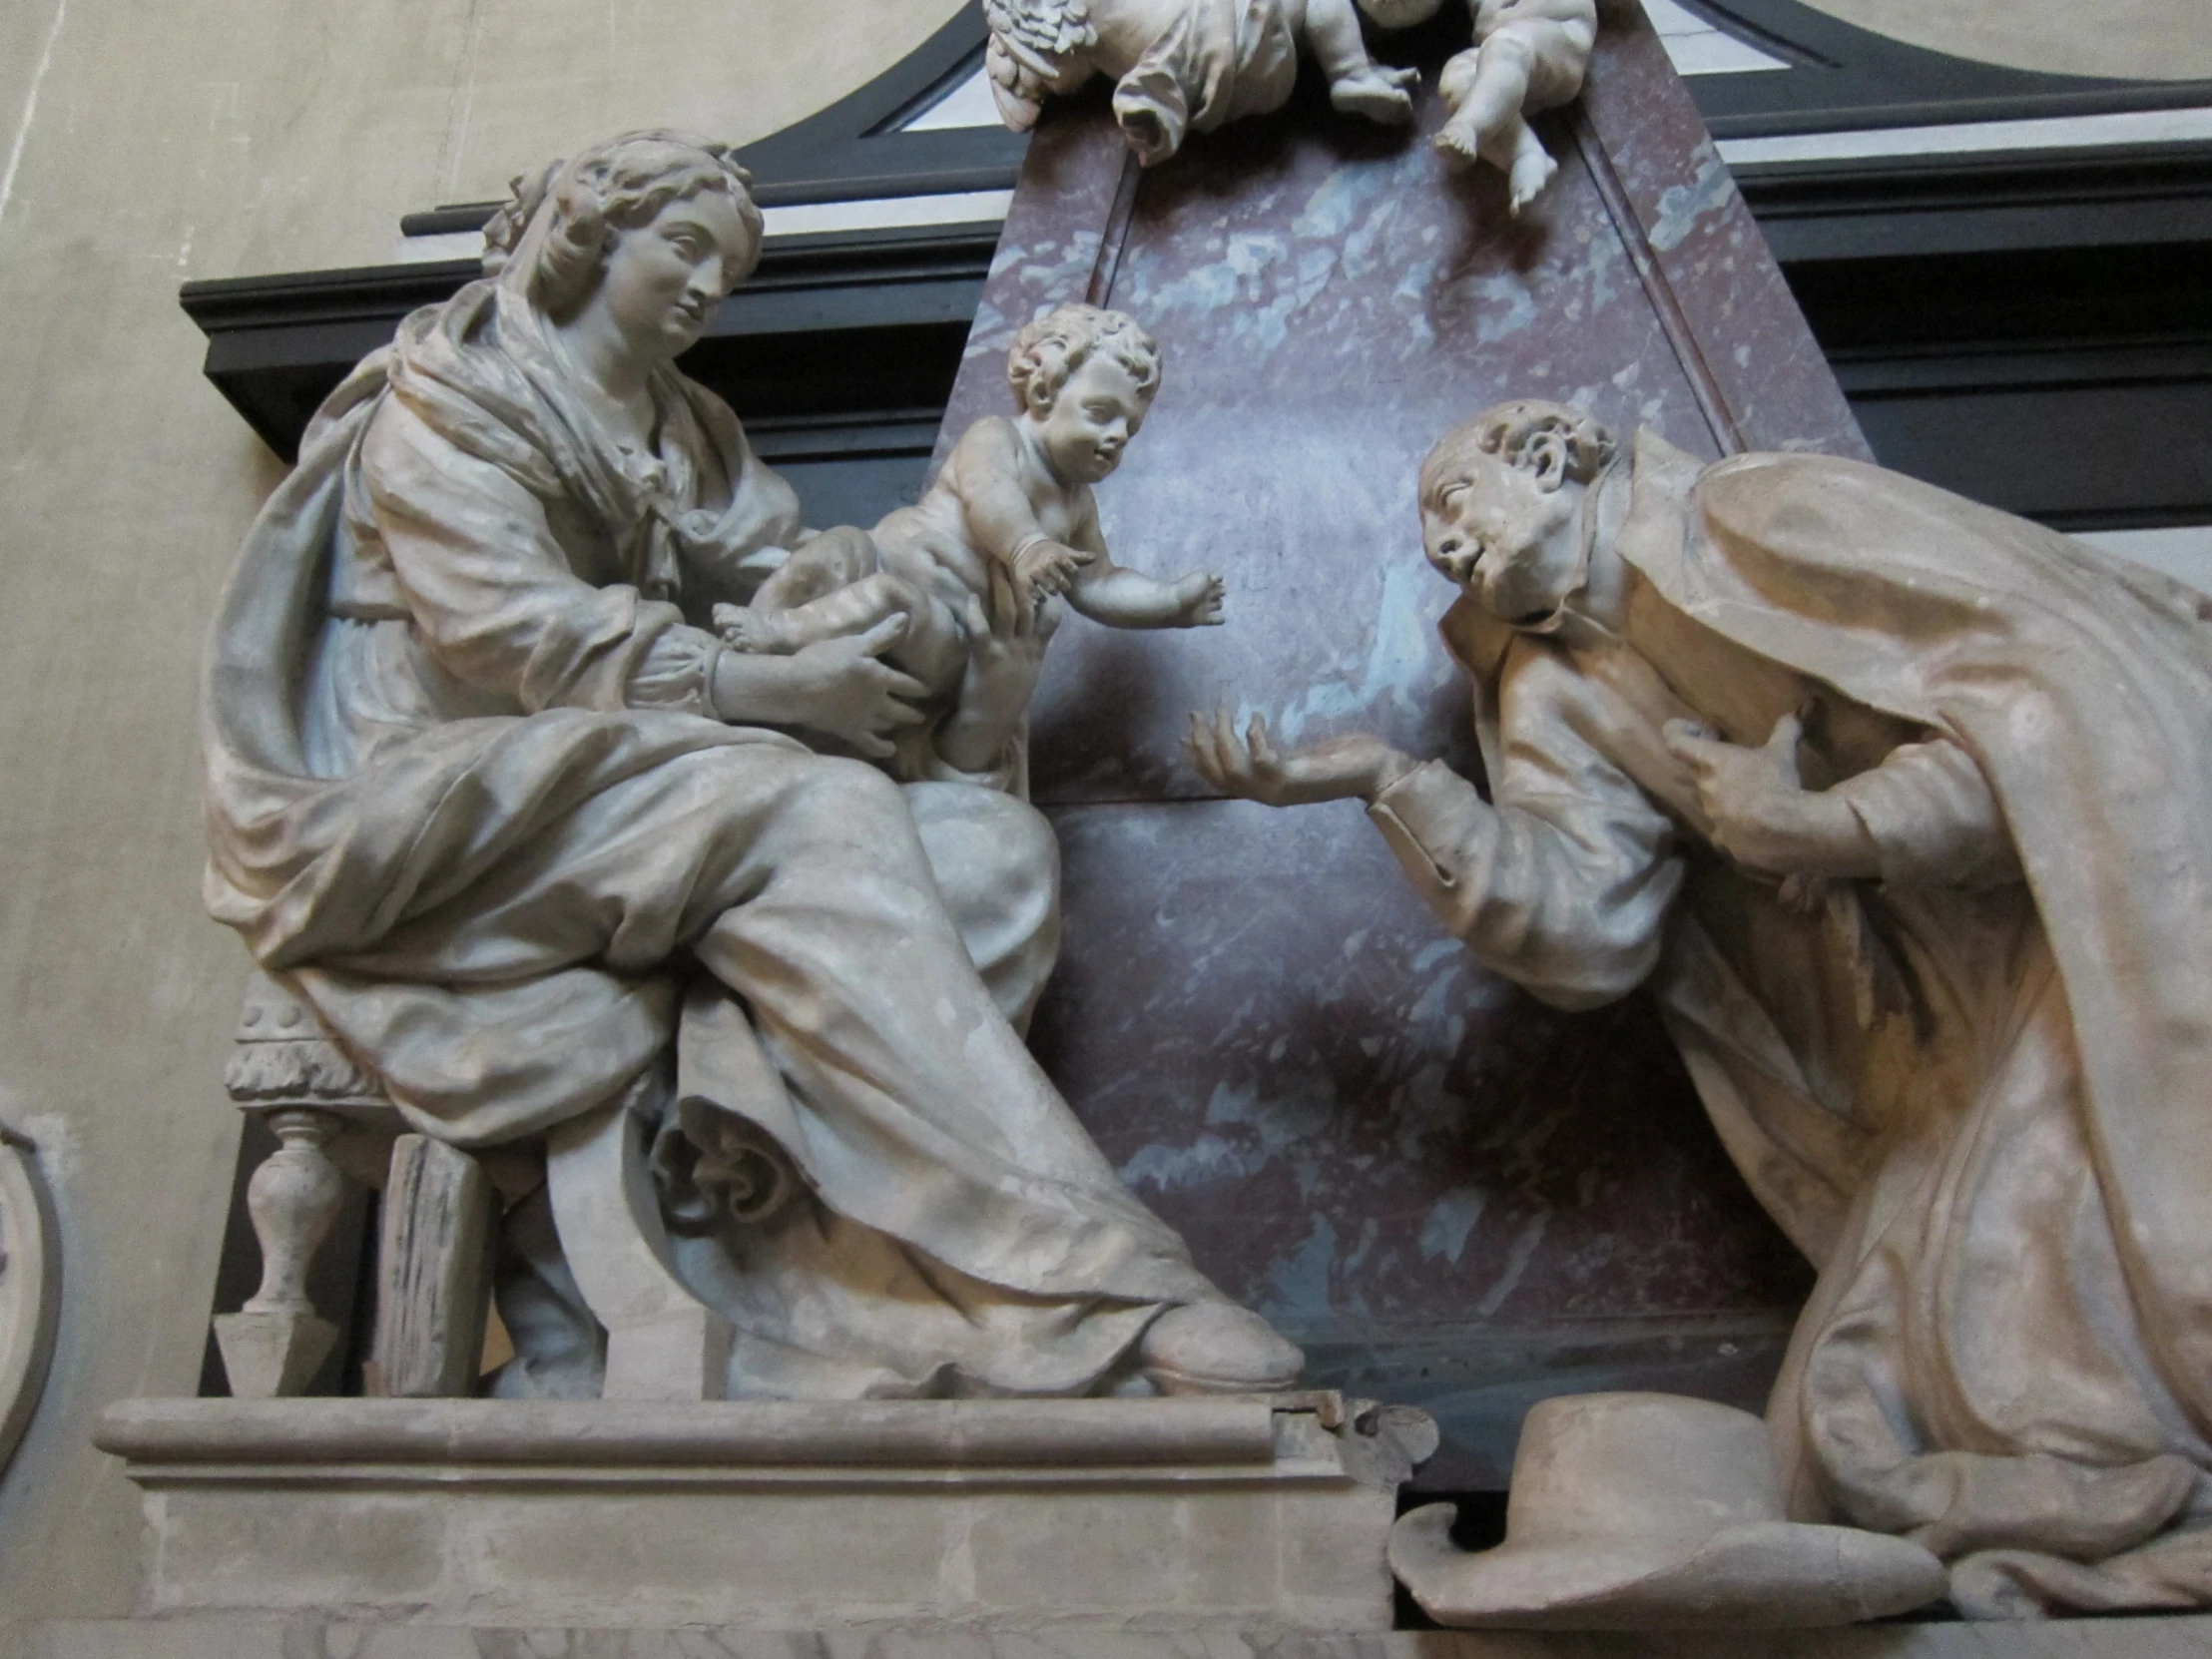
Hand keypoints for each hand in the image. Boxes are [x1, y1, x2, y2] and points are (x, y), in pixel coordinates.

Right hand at [719, 614, 926, 758]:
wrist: (799, 688)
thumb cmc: (826, 660)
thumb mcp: (856, 643)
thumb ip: (882, 635)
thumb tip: (906, 618)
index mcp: (880, 678)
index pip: (905, 683)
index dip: (918, 687)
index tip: (928, 691)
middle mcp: (878, 701)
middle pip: (900, 709)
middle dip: (912, 712)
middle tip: (922, 717)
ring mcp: (864, 719)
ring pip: (887, 724)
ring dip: (897, 725)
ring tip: (903, 726)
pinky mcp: (849, 732)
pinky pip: (870, 744)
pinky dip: (882, 748)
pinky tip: (890, 750)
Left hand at [934, 581, 1058, 774]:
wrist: (989, 725)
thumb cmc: (1004, 698)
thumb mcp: (1026, 673)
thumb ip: (1029, 650)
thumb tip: (1028, 631)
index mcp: (1036, 651)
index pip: (1051, 616)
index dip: (1048, 594)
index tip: (1043, 572)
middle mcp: (1025, 648)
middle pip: (1029, 606)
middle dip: (1023, 579)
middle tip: (1014, 555)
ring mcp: (1007, 652)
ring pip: (1008, 612)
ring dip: (1001, 585)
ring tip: (994, 563)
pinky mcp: (986, 659)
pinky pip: (982, 630)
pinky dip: (976, 613)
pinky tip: (971, 599)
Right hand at [1013, 538, 1091, 602]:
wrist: (1025, 547)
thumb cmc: (1049, 551)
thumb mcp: (1064, 551)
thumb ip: (1080, 557)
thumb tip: (1096, 557)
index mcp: (1057, 557)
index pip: (1072, 568)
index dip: (1074, 572)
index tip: (1073, 573)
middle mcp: (1046, 565)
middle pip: (1061, 581)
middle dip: (1064, 585)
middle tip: (1063, 586)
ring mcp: (1035, 573)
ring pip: (1050, 588)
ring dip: (1053, 591)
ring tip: (1053, 591)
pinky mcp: (1025, 580)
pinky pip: (1034, 593)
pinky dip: (1038, 597)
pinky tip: (1041, 598)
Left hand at [1170, 572, 1225, 627]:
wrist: (1174, 604)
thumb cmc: (1189, 588)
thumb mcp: (1203, 577)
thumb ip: (1212, 578)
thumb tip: (1220, 578)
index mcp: (1204, 584)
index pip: (1216, 580)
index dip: (1218, 579)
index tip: (1220, 580)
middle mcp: (1204, 595)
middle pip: (1217, 593)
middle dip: (1220, 592)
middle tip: (1220, 592)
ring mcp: (1203, 608)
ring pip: (1217, 605)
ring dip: (1219, 604)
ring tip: (1219, 604)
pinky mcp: (1202, 619)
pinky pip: (1214, 620)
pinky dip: (1219, 620)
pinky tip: (1222, 619)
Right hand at [1184, 709, 1415, 807]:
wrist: (1376, 772)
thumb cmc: (1342, 760)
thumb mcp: (1298, 757)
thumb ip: (1272, 753)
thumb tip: (1249, 735)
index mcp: (1264, 790)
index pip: (1218, 780)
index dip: (1197, 759)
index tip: (1184, 735)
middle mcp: (1266, 795)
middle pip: (1218, 776)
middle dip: (1202, 745)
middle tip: (1196, 714)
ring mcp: (1279, 789)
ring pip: (1232, 769)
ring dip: (1221, 738)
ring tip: (1222, 710)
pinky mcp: (1293, 777)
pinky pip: (1260, 759)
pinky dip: (1253, 737)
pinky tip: (1255, 717)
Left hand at [1663, 713, 1876, 878]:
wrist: (1781, 830)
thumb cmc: (1775, 783)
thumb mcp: (1783, 753)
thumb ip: (1785, 730)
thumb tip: (1794, 713)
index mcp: (1711, 762)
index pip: (1675, 741)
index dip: (1680, 732)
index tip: (1700, 730)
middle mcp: (1704, 788)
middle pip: (1697, 772)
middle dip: (1712, 766)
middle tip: (1735, 762)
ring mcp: (1711, 816)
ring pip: (1710, 800)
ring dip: (1725, 795)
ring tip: (1751, 794)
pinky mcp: (1723, 840)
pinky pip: (1723, 830)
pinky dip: (1734, 825)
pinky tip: (1753, 825)